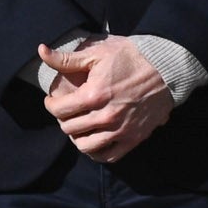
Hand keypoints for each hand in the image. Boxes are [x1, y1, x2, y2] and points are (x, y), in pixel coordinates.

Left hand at [39, 38, 171, 165]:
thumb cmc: (130, 57)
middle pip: (70, 129)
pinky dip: (97, 152)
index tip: (52, 101)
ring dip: (77, 138)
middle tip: (65, 112)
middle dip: (63, 120)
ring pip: (86, 146)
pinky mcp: (134, 138)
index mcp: (94, 95)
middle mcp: (106, 117)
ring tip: (78, 127)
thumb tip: (41, 51)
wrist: (166, 67)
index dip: (50, 105)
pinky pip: (109, 155)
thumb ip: (66, 58)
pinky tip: (93, 141)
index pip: (59, 110)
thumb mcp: (97, 53)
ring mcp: (121, 130)